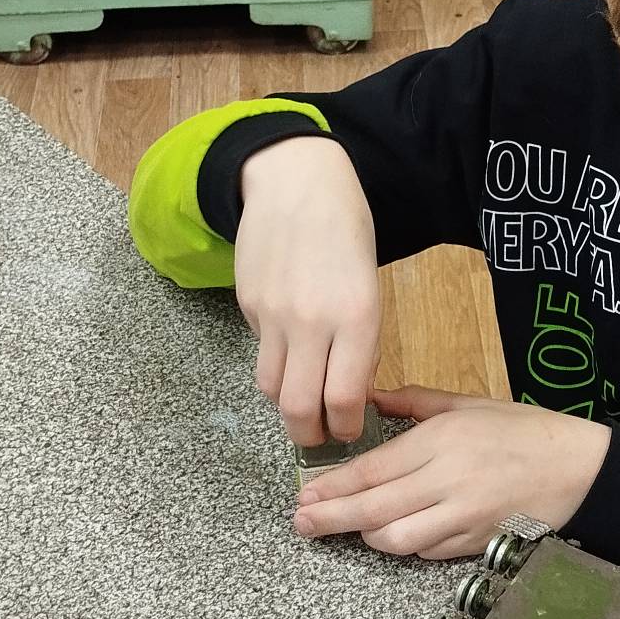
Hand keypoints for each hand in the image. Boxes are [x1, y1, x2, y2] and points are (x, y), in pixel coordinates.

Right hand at [234, 136, 378, 445]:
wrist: (297, 182)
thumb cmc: (346, 231)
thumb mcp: (371, 286)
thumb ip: (361, 340)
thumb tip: (350, 389)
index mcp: (357, 317)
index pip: (345, 398)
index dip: (345, 426)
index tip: (348, 430)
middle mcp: (314, 321)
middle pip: (299, 407)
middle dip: (308, 434)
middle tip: (317, 436)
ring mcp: (275, 315)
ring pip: (271, 388)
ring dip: (286, 404)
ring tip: (302, 401)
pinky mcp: (248, 305)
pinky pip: (260, 351)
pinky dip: (275, 361)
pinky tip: (289, 346)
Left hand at [294, 387, 609, 558]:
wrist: (581, 470)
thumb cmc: (526, 431)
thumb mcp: (469, 403)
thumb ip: (414, 403)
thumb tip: (372, 399)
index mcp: (442, 442)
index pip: (372, 470)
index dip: (333, 486)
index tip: (305, 493)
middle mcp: (447, 483)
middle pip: (373, 511)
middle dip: (332, 519)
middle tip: (302, 523)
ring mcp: (462, 518)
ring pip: (396, 541)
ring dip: (366, 536)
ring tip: (346, 529)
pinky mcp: (476, 543)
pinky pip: (426, 552)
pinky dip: (404, 546)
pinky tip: (390, 535)